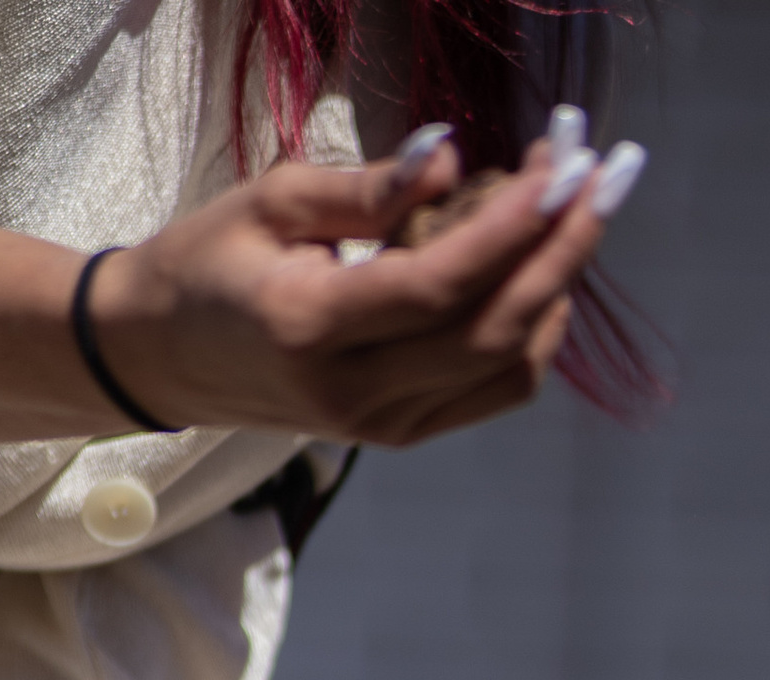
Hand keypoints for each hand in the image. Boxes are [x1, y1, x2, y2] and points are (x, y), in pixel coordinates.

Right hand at [88, 133, 627, 446]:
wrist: (166, 357)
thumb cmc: (211, 262)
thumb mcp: (273, 201)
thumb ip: (368, 187)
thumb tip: (452, 157)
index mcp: (310, 329)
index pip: (438, 285)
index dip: (511, 226)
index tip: (561, 166)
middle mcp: (354, 394)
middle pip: (492, 331)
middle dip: (561, 250)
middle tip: (604, 176)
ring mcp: (383, 425)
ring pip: (507, 368)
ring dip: (557, 287)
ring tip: (573, 211)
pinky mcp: (401, 433)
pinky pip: (494, 390)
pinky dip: (534, 332)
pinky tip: (542, 271)